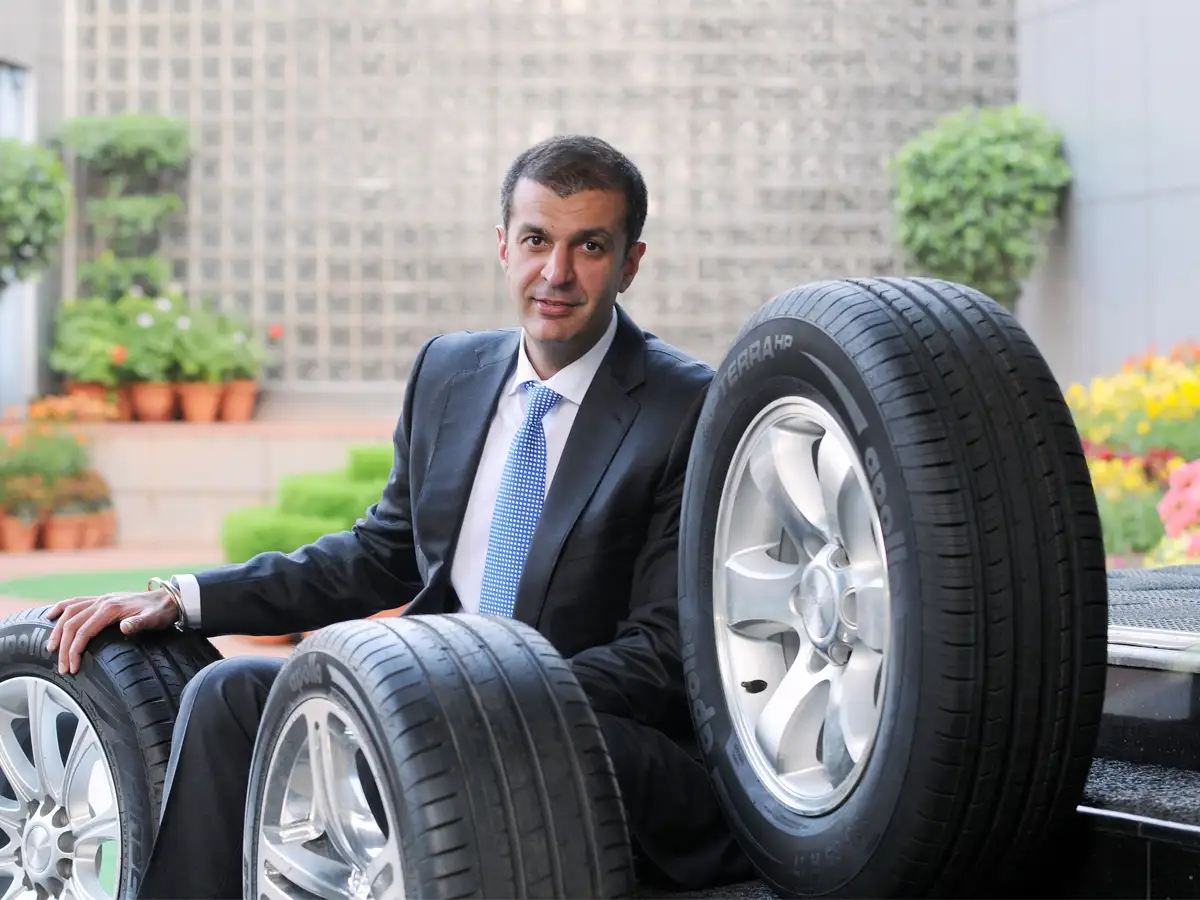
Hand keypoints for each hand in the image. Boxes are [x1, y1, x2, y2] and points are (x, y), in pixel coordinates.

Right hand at [46, 589, 179, 674]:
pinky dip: (61, 608)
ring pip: (69, 612)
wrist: (169, 598)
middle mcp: (102, 602)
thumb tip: (125, 627)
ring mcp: (100, 599)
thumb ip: (139, 623)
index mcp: (111, 608)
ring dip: (58, 631)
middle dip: (64, 647)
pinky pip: (75, 602)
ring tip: (51, 649)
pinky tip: (50, 616)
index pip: (84, 630)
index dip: (75, 650)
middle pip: (72, 624)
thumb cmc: (161, 612)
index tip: (72, 668)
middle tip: (63, 668)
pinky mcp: (101, 600)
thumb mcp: (154, 620)